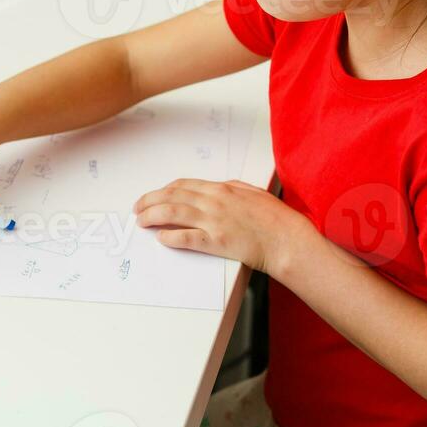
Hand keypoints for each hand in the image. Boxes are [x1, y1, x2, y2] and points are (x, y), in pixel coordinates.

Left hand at [133, 178, 314, 276]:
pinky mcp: (217, 241)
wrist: (288, 240)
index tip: (153, 196)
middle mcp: (214, 201)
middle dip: (150, 201)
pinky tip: (161, 238)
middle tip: (138, 209)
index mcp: (222, 188)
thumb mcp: (252, 193)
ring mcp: (214, 221)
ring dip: (153, 216)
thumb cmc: (275, 219)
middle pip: (172, 196)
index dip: (163, 190)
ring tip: (141, 222)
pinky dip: (170, 236)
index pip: (183, 185)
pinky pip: (187, 237)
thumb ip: (231, 189)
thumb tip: (217, 188)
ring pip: (173, 213)